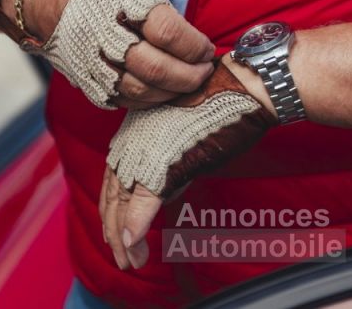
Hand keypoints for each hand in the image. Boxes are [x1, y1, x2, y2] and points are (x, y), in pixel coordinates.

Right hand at [1, 0, 214, 108]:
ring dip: (171, 93)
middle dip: (189, 76)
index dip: (194, 46)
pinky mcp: (83, 78)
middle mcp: (105, 34)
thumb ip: (161, 8)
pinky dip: (146, 100)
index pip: (168, 33)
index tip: (206, 50)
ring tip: (188, 84)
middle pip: (156, 68)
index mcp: (123, 2)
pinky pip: (120, 100)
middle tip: (204, 72)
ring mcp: (91, 60)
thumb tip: (191, 40)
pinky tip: (162, 91)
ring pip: (139, 91)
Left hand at [102, 58, 277, 267]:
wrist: (240, 90)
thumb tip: (164, 190)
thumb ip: (167, 162)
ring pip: (122, 204)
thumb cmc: (220, 106)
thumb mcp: (183, 135)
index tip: (116, 233)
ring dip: (124, 239)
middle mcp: (132, 141)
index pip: (113, 179)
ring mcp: (146, 152)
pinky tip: (134, 247)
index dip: (113, 210)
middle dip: (114, 231)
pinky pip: (142, 204)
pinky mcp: (165, 164)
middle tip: (122, 258)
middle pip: (112, 195)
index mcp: (135, 132)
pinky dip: (135, 228)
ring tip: (130, 262)